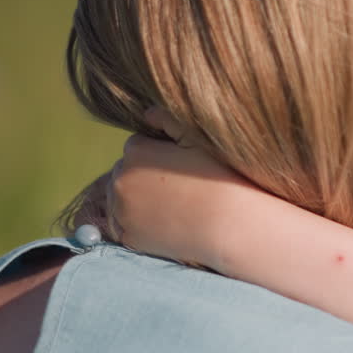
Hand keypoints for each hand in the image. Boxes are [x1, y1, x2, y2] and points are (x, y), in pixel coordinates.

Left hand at [109, 108, 261, 267]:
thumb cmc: (220, 178)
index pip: (136, 148)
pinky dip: (136, 226)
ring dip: (135, 202)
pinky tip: (161, 224)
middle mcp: (120, 180)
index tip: (178, 168)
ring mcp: (122, 212)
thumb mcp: (196, 138)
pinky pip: (122, 228)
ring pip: (119, 201)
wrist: (232, 225)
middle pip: (125, 173)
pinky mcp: (129, 238)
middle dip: (143, 178)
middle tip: (176, 189)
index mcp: (135, 150)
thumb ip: (166, 118)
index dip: (157, 156)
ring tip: (169, 207)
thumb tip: (146, 113)